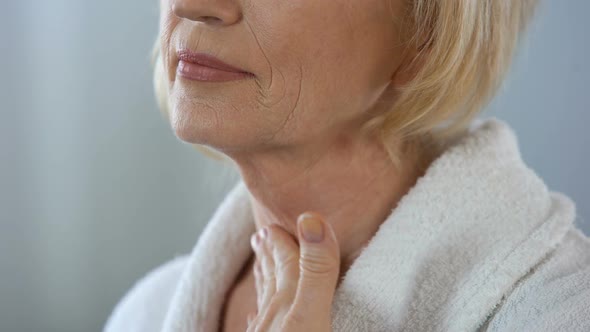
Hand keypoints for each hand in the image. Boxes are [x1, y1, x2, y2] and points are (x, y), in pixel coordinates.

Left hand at [247, 212, 340, 331]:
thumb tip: (311, 219)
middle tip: (263, 233)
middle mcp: (272, 314)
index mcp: (288, 300)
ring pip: (265, 299)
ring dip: (265, 278)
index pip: (287, 261)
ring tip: (259, 262)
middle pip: (273, 277)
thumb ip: (315, 273)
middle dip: (271, 253)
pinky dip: (261, 312)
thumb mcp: (310, 315)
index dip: (283, 240)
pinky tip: (254, 314)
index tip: (275, 222)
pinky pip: (259, 324)